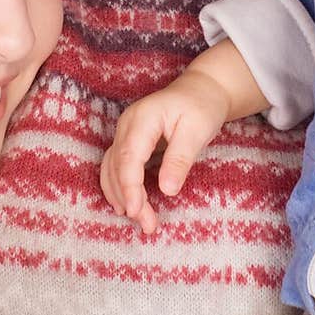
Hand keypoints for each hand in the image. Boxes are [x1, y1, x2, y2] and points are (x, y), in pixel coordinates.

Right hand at [100, 69, 231, 233]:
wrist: (200, 89)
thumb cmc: (201, 107)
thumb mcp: (197, 130)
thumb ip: (180, 159)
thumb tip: (167, 190)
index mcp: (143, 118)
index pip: (129, 157)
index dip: (130, 186)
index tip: (136, 211)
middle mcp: (127, 125)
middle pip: (118, 166)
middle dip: (129, 198)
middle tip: (148, 225)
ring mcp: (125, 132)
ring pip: (112, 168)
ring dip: (122, 196)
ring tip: (142, 221)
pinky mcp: (129, 141)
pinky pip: (116, 166)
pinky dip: (118, 186)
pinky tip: (126, 205)